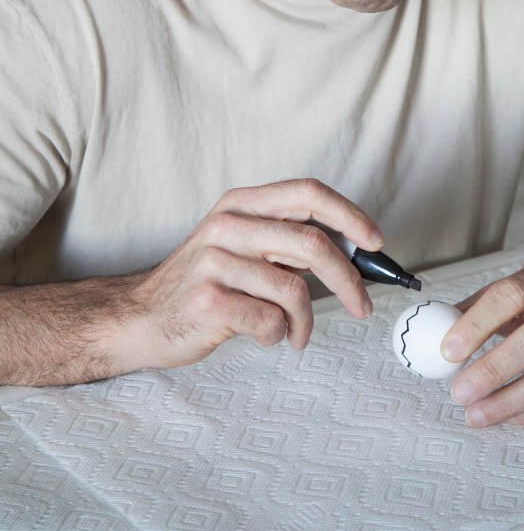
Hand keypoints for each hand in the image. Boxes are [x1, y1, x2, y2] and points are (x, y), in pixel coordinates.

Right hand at [123, 179, 382, 371]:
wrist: (141, 318)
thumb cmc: (206, 286)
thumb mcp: (243, 248)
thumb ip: (289, 244)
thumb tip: (356, 253)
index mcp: (241, 205)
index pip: (308, 193)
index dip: (350, 215)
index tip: (376, 242)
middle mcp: (227, 225)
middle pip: (313, 243)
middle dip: (349, 280)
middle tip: (362, 307)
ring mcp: (214, 262)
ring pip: (294, 290)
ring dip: (306, 322)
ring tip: (295, 333)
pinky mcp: (207, 301)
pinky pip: (270, 321)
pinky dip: (278, 336)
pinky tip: (264, 336)